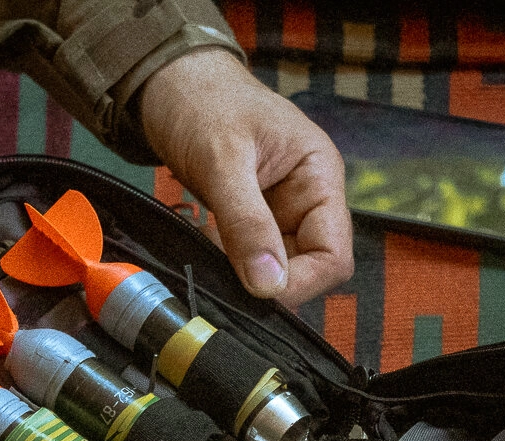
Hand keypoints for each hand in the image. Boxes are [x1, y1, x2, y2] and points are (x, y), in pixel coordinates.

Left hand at [139, 48, 353, 304]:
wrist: (171, 84)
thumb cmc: (204, 102)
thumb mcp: (224, 161)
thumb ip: (247, 224)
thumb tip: (270, 286)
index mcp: (319, 178)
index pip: (334, 255)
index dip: (301, 282)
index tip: (260, 292)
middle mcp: (306, 199)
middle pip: (308, 268)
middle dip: (269, 280)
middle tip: (226, 272)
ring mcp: (278, 212)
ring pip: (275, 269)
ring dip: (244, 273)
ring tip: (212, 250)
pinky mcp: (249, 220)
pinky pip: (248, 258)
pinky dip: (228, 263)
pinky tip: (206, 245)